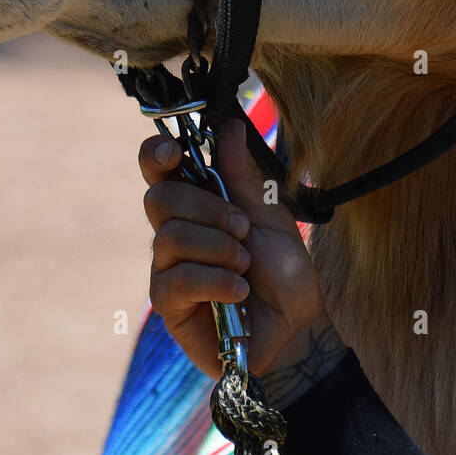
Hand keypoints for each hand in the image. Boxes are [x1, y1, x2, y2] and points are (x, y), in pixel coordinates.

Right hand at [139, 119, 332, 382]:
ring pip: (169, 238)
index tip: (177, 152)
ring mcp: (168, 270)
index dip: (157, 155)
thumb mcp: (268, 216)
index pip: (158, 171)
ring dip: (218, 248)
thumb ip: (242, 175)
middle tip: (243, 228)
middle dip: (206, 208)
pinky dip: (215, 280)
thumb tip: (230, 124)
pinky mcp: (170, 306)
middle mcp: (175, 234)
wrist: (297, 330)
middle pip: (160, 200)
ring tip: (246, 266)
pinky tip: (240, 291)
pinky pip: (177, 280)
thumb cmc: (283, 274)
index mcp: (197, 206)